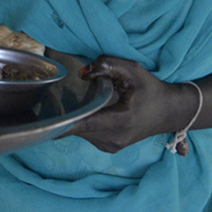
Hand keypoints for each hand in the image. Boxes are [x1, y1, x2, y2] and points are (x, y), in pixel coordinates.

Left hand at [67, 56, 196, 152]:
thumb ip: (107, 64)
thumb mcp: (132, 70)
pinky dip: (83, 122)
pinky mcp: (109, 147)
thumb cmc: (151, 88)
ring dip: (76, 117)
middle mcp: (114, 139)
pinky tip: (87, 109)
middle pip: (79, 126)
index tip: (42, 121)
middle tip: (57, 95)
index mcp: (121, 122)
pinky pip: (87, 134)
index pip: (84, 124)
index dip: (61, 123)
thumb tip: (82, 73)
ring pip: (81, 131)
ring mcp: (111, 146)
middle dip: (67, 112)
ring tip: (78, 99)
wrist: (169, 111)